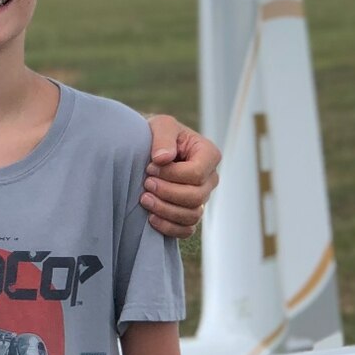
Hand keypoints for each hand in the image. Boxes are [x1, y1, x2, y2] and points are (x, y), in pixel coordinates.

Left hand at [143, 117, 221, 237]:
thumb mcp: (160, 125)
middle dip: (167, 193)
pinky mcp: (190, 213)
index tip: (149, 167)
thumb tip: (163, 159)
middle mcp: (210, 179)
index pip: (196, 174)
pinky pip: (187, 230)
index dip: (171, 174)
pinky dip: (169, 228)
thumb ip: (163, 137)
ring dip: (165, 210)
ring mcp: (202, 198)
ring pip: (192, 215)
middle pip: (196, 197)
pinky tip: (151, 218)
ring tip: (144, 199)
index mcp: (209, 155)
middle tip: (145, 184)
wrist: (147, 150)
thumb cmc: (157, 135)